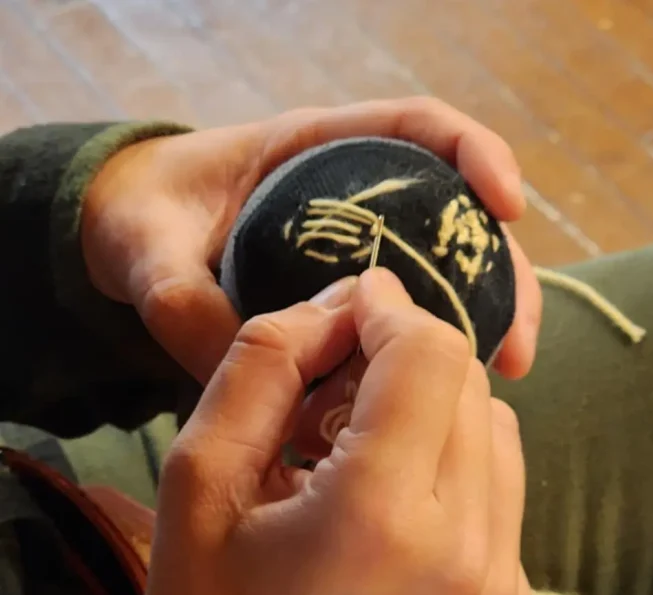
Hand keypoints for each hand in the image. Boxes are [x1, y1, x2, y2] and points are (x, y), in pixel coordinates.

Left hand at [82, 98, 540, 385]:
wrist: (130, 241)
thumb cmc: (142, 223)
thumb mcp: (147, 253)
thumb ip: (183, 303)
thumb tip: (250, 376)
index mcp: (312, 152)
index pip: (413, 129)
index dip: (473, 153)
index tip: (507, 205)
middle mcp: (350, 198)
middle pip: (453, 218)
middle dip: (501, 274)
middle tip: (517, 345)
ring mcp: (356, 250)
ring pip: (443, 275)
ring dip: (482, 323)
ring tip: (501, 379)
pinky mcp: (347, 299)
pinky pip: (404, 320)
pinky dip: (430, 357)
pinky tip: (444, 402)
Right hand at [139, 268, 534, 594]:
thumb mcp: (197, 483)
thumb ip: (260, 366)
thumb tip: (335, 308)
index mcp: (377, 515)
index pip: (429, 353)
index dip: (388, 311)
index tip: (348, 310)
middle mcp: (462, 551)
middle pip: (468, 387)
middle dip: (404, 362)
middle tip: (335, 390)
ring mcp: (499, 588)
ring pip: (496, 435)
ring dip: (434, 414)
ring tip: (361, 451)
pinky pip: (501, 498)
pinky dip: (454, 473)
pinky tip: (393, 507)